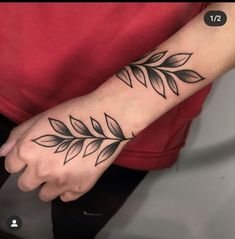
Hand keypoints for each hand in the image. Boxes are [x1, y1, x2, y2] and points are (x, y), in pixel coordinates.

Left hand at [1, 93, 133, 201]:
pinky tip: (74, 175)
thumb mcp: (42, 118)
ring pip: (44, 195)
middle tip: (48, 161)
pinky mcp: (80, 188)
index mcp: (28, 151)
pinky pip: (65, 197)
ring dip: (48, 184)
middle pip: (25, 184)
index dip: (21, 159)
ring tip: (63, 168)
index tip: (33, 153)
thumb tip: (4, 153)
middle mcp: (41, 171)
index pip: (11, 166)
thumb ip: (18, 135)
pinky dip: (66, 189)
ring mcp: (61, 182)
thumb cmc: (73, 113)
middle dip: (32, 174)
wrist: (105, 120)